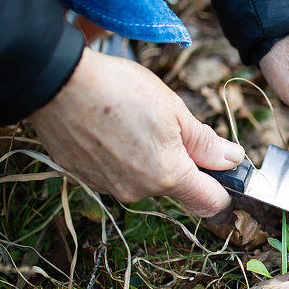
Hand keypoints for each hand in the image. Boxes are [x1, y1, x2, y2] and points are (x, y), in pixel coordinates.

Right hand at [28, 48, 244, 215]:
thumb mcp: (174, 109)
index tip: (223, 170)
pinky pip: (116, 173)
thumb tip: (233, 160)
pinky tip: (110, 127)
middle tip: (168, 124)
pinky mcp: (85, 178)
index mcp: (168, 176)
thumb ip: (205, 142)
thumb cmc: (119, 90)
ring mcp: (109, 188)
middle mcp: (139, 192)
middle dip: (181, 162)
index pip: (210, 203)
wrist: (55, 84)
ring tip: (133, 120)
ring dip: (148, 158)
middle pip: (176, 187)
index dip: (224, 189)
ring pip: (145, 179)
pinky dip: (121, 156)